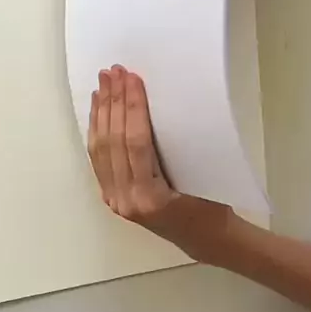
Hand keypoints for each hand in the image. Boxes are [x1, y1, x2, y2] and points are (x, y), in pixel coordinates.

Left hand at [88, 65, 235, 264]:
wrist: (206, 239)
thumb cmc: (212, 205)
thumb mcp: (202, 174)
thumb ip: (174, 148)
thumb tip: (157, 103)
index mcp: (152, 197)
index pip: (136, 142)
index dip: (132, 107)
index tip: (132, 77)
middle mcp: (127, 200)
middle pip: (114, 142)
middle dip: (114, 102)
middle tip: (114, 71)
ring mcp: (116, 200)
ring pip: (100, 149)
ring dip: (102, 112)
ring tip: (104, 82)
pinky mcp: (112, 196)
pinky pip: (98, 159)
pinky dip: (98, 130)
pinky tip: (99, 109)